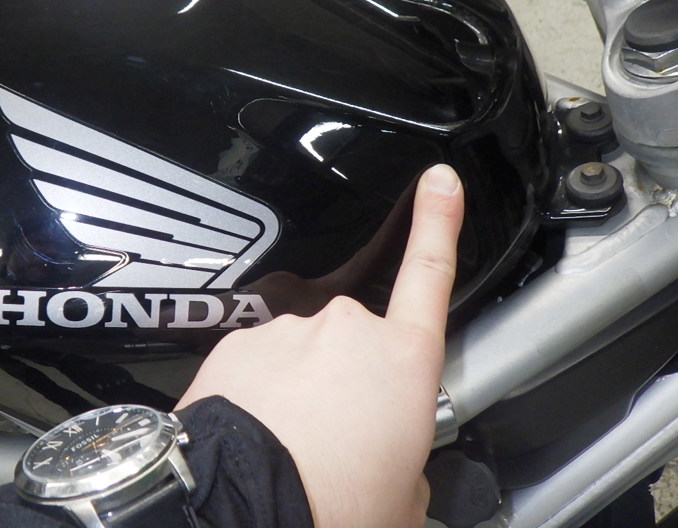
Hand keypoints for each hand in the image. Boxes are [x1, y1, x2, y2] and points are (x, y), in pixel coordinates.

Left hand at [176, 163, 463, 527]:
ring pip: (301, 357)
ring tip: (290, 447)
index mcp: (402, 361)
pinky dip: (258, 394)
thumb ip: (408, 456)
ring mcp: (289, 332)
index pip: (429, 274)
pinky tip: (257, 434)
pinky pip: (257, 364)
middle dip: (347, 382)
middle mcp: (347, 331)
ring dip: (298, 391)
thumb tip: (390, 456)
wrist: (245, 508)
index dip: (438, 223)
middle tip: (335, 441)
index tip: (438, 182)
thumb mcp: (405, 495)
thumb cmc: (333, 505)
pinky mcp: (238, 343)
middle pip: (356, 345)